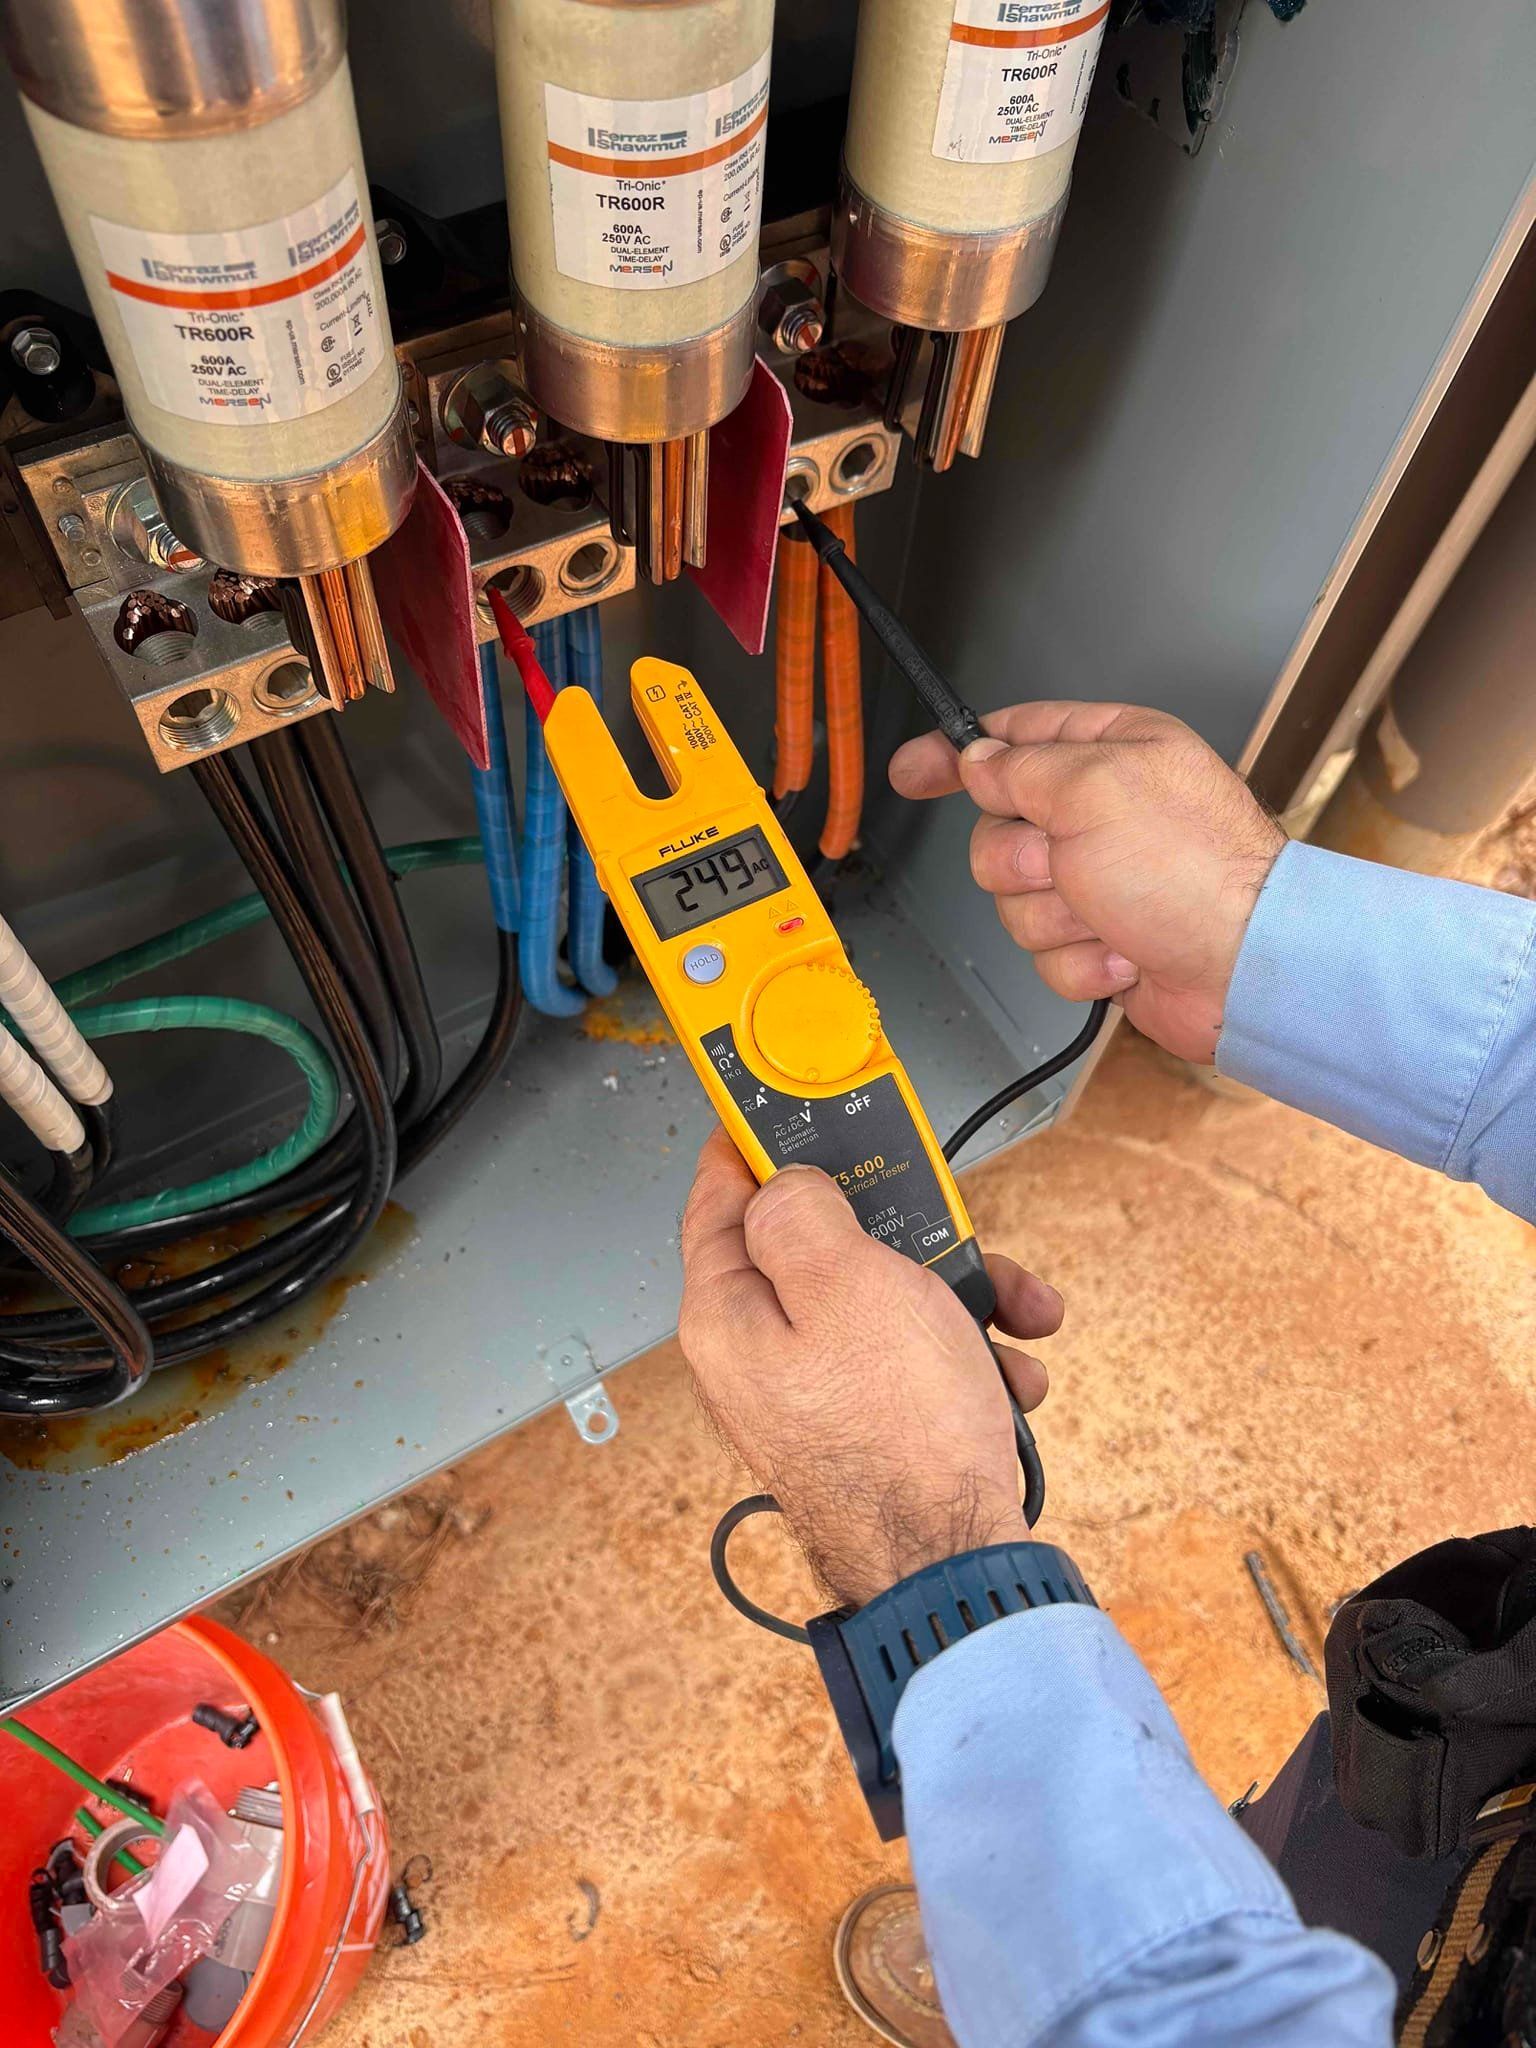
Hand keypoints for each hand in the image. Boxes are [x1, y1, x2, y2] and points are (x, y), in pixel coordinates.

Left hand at [678, 1128, 1061, 1609]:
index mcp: (727, 1316)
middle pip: (822, 1246)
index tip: (789, 1102)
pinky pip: (914, 1358)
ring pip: (884, 1298)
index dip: (755, 1142)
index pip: (718, 1198)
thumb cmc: (901, 1436)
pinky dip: (967, 1355)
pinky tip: (1008, 1372)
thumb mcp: (848, 1284)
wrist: (959, 1564)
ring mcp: (816, 1393)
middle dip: (906, 1230)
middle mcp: (760, 1356)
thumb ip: (801, 1215)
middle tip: (951, 1228)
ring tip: (1011, 1313)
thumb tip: (782, 1182)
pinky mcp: (869, 1424)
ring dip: (958, 1294)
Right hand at [890, 702, 1286, 1061]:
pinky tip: (1125, 953)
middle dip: (1023, 863)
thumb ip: (1021, 767)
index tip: (912, 772)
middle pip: (1000, 832)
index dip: (956, 756)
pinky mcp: (1103, 941)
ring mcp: (1103, 881)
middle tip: (1069, 865)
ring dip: (1057, 918)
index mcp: (1111, 753)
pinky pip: (1047, 954)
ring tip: (1109, 915)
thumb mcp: (1093, 788)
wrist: (1243, 968)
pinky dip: (1082, 961)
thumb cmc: (1194, 870)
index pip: (1012, 739)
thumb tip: (979, 761)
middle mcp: (1106, 813)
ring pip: (1016, 901)